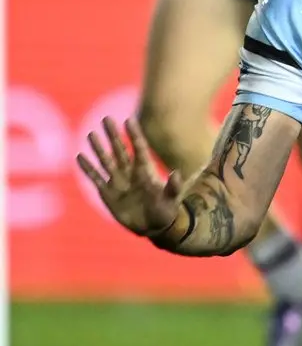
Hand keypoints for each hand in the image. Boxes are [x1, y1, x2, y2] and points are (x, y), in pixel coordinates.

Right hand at [77, 117, 183, 237]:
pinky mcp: (107, 193)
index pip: (139, 148)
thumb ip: (173, 186)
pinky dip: (87, 168)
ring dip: (98, 148)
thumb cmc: (166, 210)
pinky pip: (95, 178)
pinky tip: (80, 156)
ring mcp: (118, 182)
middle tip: (106, 118)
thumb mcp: (172, 199)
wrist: (153, 227)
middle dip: (113, 135)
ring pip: (106, 161)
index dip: (134, 134)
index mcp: (146, 171)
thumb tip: (177, 173)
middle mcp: (130, 173)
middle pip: (120, 150)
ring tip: (92, 134)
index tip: (129, 120)